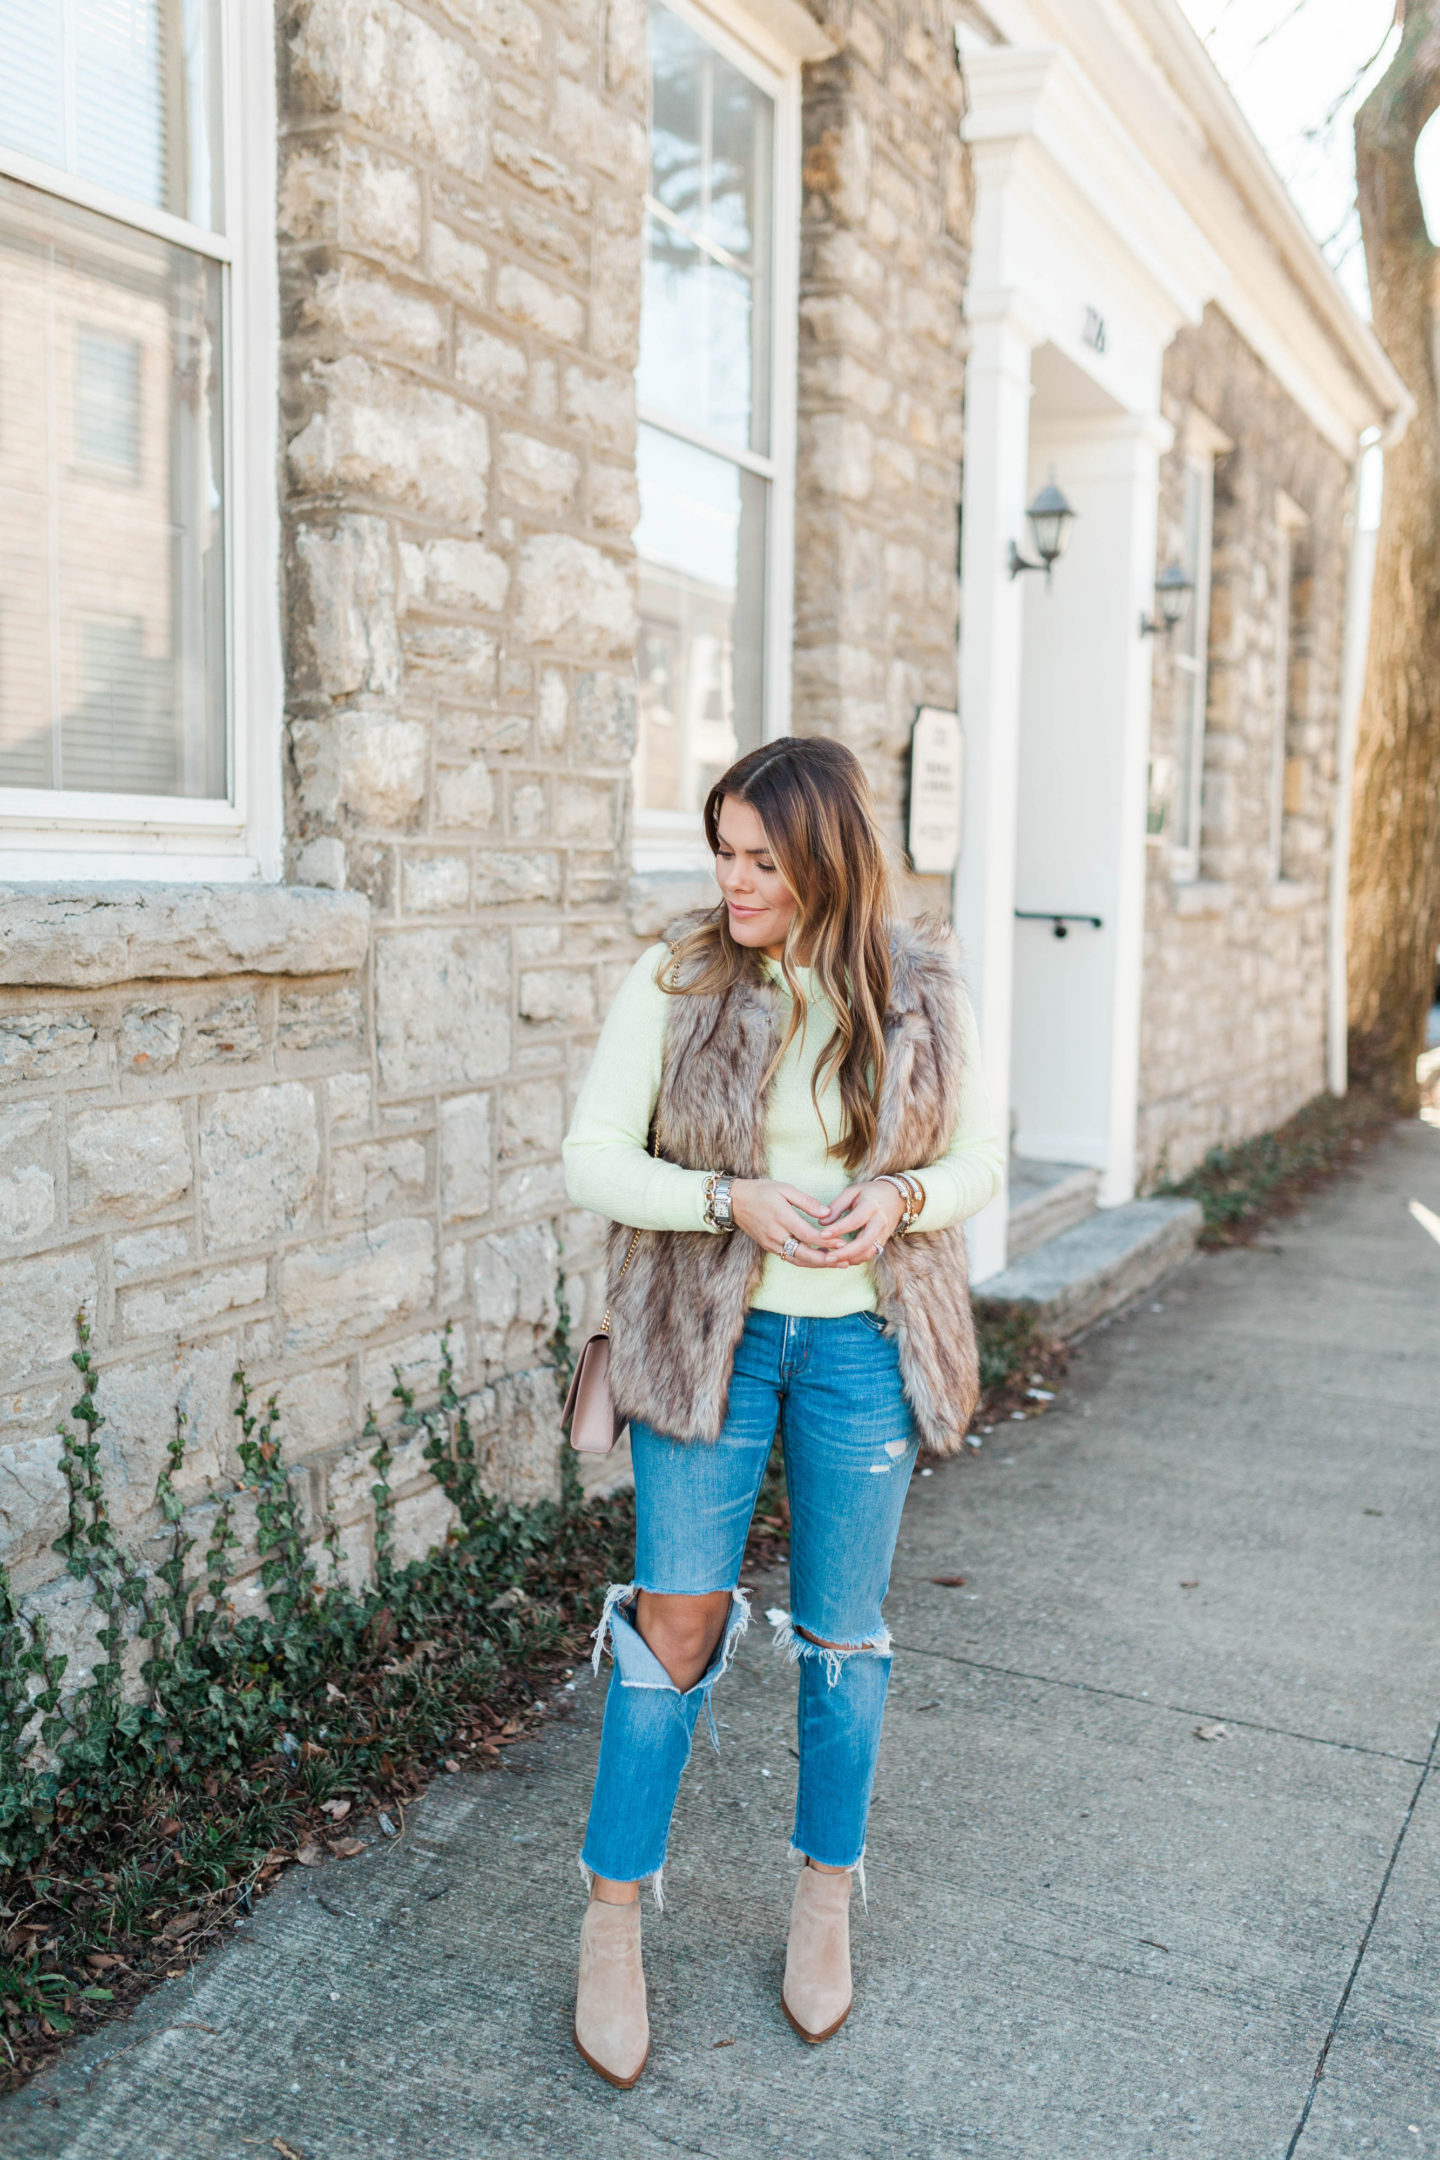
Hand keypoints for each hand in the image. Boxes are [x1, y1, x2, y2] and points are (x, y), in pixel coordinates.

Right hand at [729, 1179, 845, 1264]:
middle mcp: (775, 1234)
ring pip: (797, 1260)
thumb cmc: (760, 1191)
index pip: (807, 1234)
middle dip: (825, 1260)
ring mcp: (771, 1243)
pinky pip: (790, 1258)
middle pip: (803, 1254)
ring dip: (818, 1264)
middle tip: (844, 1261)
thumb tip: (826, 1213)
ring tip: (837, 1264)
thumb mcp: (784, 1188)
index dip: (826, 1241)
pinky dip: (806, 1262)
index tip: (843, 1243)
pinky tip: (820, 1260)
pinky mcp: (769, 1247)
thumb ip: (806, 1201)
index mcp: (781, 1216)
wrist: (734, 1202)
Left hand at [816, 1179, 906, 1264]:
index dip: (838, 1229)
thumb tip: (821, 1222)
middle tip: (827, 1257)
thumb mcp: (853, 1192)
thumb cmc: (870, 1192)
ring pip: (868, 1252)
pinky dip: (856, 1259)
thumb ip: (837, 1206)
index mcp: (871, 1206)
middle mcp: (879, 1222)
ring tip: (832, 1261)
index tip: (822, 1234)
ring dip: (850, 1259)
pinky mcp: (883, 1241)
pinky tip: (841, 1260)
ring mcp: (883, 1234)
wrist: (896, 1197)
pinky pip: (870, 1254)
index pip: (855, 1220)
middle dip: (845, 1252)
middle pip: (864, 1242)